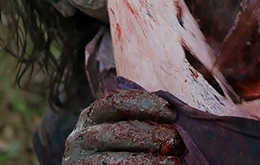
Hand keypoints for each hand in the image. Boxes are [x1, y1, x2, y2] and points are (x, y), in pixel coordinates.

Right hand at [62, 89, 184, 164]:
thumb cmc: (116, 151)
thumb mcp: (119, 131)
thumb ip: (136, 121)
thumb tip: (174, 113)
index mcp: (92, 116)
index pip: (117, 101)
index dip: (146, 104)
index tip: (171, 112)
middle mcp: (82, 135)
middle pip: (122, 130)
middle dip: (154, 135)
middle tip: (178, 141)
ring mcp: (81, 159)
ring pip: (121, 159)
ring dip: (151, 160)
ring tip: (175, 161)